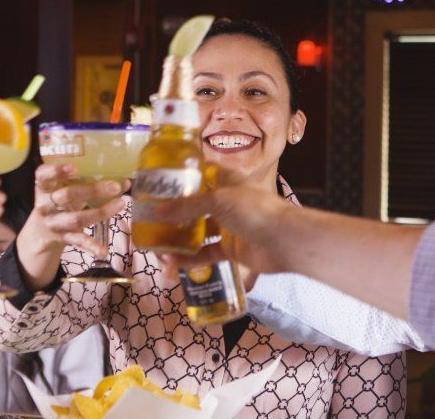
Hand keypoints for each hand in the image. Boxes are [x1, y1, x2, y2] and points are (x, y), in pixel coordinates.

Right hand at [17, 163, 127, 257]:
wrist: (42, 230)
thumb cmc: (60, 199)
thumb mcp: (64, 187)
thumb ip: (88, 181)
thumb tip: (125, 181)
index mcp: (43, 187)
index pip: (42, 175)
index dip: (56, 171)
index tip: (73, 167)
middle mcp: (45, 205)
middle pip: (66, 196)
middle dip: (91, 191)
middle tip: (115, 186)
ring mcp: (54, 223)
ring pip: (76, 218)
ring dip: (101, 212)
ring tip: (121, 203)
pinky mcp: (63, 237)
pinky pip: (78, 241)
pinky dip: (91, 246)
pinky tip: (103, 250)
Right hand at [156, 180, 293, 277]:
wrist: (283, 241)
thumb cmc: (254, 210)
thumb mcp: (218, 201)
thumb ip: (188, 206)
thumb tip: (157, 211)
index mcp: (229, 181)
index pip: (205, 172)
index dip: (187, 174)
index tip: (163, 179)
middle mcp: (229, 202)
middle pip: (198, 204)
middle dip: (176, 211)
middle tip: (151, 217)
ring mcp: (231, 226)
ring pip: (200, 231)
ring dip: (180, 238)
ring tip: (157, 245)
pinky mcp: (232, 249)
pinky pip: (207, 253)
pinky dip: (191, 259)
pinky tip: (172, 263)